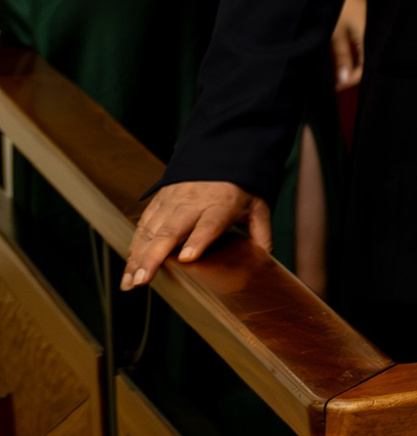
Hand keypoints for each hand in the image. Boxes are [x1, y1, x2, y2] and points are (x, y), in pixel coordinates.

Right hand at [122, 181, 269, 289]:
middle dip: (154, 256)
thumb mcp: (258, 205)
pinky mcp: (159, 202)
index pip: (209, 223)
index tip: (188, 257)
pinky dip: (134, 246)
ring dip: (138, 257)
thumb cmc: (239, 186)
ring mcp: (172, 202)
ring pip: (151, 231)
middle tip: (142, 279)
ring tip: (130, 281)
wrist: (220, 153)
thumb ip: (261, 231)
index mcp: (221, 204)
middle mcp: (192, 203)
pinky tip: (130, 265)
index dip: (198, 240)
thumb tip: (266, 257)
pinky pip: (143, 225)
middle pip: (171, 230)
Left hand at [332, 0, 366, 90]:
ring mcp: (371, 22)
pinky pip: (362, 39)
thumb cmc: (336, 1)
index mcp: (370, 35)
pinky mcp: (366, 17)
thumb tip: (343, 81)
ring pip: (365, 49)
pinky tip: (342, 50)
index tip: (336, 86)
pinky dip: (353, 48)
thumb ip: (341, 57)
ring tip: (337, 67)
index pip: (366, 66)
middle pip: (368, 59)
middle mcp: (375, 30)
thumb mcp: (334, 32)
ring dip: (352, 59)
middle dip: (353, 71)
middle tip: (337, 79)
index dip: (352, 79)